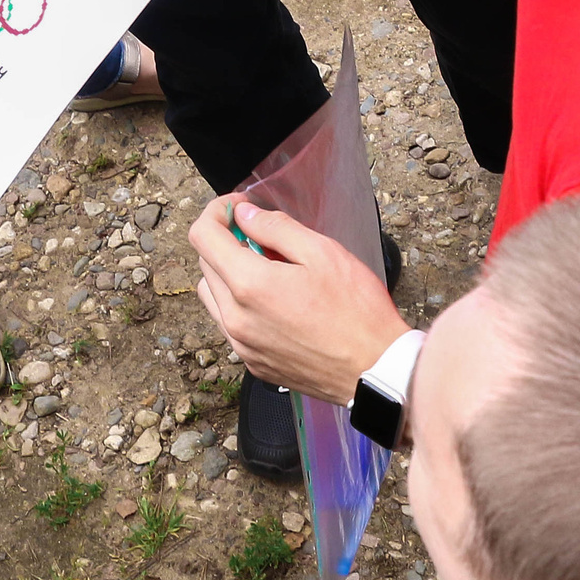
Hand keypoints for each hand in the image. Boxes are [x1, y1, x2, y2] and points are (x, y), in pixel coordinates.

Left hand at [189, 196, 409, 401]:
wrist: (377, 371)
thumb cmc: (357, 312)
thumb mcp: (322, 252)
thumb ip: (275, 227)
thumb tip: (245, 215)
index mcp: (249, 285)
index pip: (202, 235)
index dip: (218, 211)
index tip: (241, 208)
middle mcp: (235, 318)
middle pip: (206, 264)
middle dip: (226, 241)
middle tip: (263, 237)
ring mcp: (242, 345)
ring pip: (212, 295)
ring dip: (228, 274)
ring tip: (268, 271)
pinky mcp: (253, 363)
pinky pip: (229, 324)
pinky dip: (239, 305)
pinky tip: (274, 301)